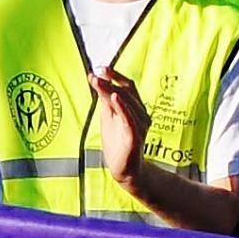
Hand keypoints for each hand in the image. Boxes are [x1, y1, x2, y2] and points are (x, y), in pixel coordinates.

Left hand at [91, 69, 148, 191]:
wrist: (125, 170)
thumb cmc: (119, 144)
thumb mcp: (109, 117)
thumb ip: (106, 101)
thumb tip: (97, 80)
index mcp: (136, 109)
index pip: (128, 87)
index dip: (115, 76)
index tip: (101, 67)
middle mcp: (141, 115)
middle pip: (126, 92)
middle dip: (110, 80)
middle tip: (96, 72)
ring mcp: (139, 126)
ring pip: (126, 103)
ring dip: (110, 90)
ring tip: (98, 81)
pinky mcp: (134, 137)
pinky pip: (129, 119)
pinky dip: (122, 107)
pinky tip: (114, 96)